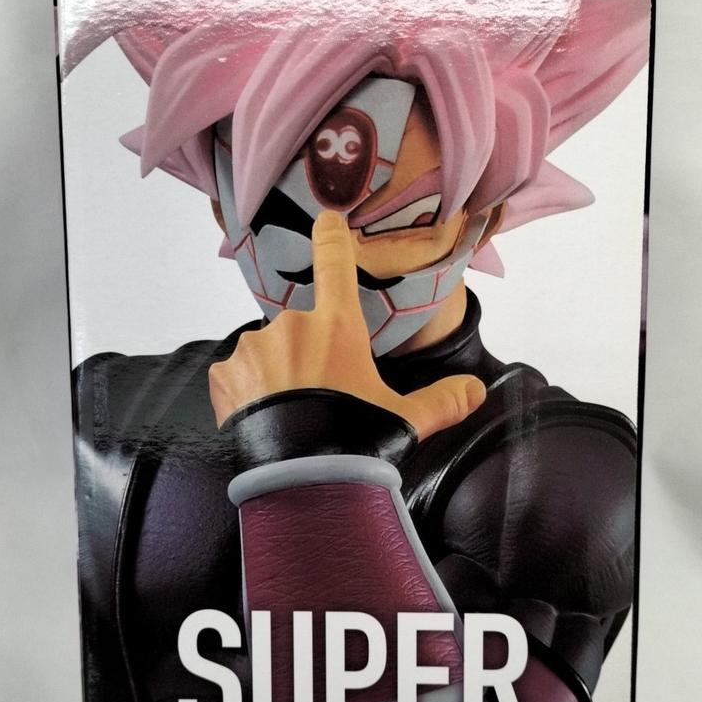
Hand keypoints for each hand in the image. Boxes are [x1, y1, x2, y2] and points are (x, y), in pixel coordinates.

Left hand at [208, 210, 485, 439]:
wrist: (300, 484)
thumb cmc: (354, 445)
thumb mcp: (405, 422)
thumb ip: (442, 401)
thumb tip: (477, 390)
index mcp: (337, 327)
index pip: (335, 263)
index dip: (331, 235)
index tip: (327, 216)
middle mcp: (293, 327)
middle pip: (304, 330)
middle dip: (311, 357)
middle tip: (322, 400)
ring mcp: (254, 349)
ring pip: (269, 352)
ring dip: (277, 373)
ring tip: (292, 415)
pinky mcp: (224, 377)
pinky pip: (237, 375)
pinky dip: (247, 392)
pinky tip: (263, 418)